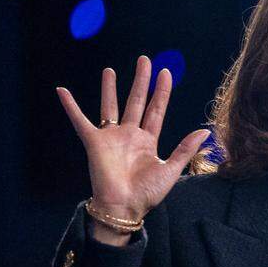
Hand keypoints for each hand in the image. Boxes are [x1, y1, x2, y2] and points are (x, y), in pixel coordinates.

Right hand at [56, 55, 209, 224]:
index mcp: (148, 141)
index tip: (166, 73)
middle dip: (140, 81)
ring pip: (111, 106)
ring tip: (110, 71)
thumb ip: (185, 149)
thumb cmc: (147, 193)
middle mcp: (130, 136)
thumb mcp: (171, 169)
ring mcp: (112, 138)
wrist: (125, 207)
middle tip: (144, 60)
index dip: (161, 92)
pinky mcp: (94, 142)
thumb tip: (205, 131)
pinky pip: (80, 121)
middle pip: (136, 102)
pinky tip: (62, 90)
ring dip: (110, 89)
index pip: (156, 110)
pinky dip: (70, 106)